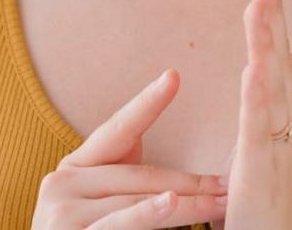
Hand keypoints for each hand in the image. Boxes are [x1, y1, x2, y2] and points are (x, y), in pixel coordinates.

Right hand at [31, 69, 228, 228]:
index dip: (147, 102)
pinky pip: (117, 223)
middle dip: (189, 180)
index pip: (119, 127)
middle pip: (140, 174)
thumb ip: (125, 180)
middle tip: (229, 182)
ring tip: (222, 199)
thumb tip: (174, 182)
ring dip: (187, 203)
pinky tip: (170, 201)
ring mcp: (62, 210)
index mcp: (77, 164)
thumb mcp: (105, 201)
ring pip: (137, 199)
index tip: (173, 76)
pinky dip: (146, 213)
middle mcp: (63, 180)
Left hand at [220, 0, 291, 229]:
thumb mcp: (268, 136)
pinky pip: (259, 130)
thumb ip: (271, 98)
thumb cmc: (266, 194)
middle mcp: (282, 120)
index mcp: (276, 110)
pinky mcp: (260, 172)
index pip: (274, 51)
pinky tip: (255, 69)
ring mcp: (275, 144)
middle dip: (271, 11)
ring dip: (265, 42)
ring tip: (258, 4)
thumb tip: (278, 63)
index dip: (271, 14)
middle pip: (276, 55)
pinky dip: (258, 98)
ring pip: (270, 84)